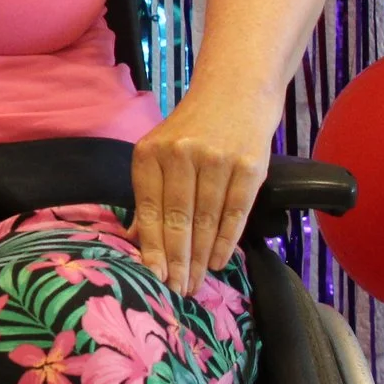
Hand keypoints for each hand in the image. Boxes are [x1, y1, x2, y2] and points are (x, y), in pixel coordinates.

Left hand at [131, 76, 282, 297]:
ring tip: (198, 283)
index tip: (152, 279)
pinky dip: (227, 240)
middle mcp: (179, 155)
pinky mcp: (249, 165)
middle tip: (178, 291)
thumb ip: (149, 194)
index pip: (148, 210)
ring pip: (206, 219)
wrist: (235, 92)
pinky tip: (220, 261)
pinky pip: (236, 211)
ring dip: (202, 258)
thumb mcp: (160, 153)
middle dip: (177, 261)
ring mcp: (215, 159)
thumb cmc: (192, 130)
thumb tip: (135, 240)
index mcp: (149, 154)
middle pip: (177, 219)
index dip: (152, 248)